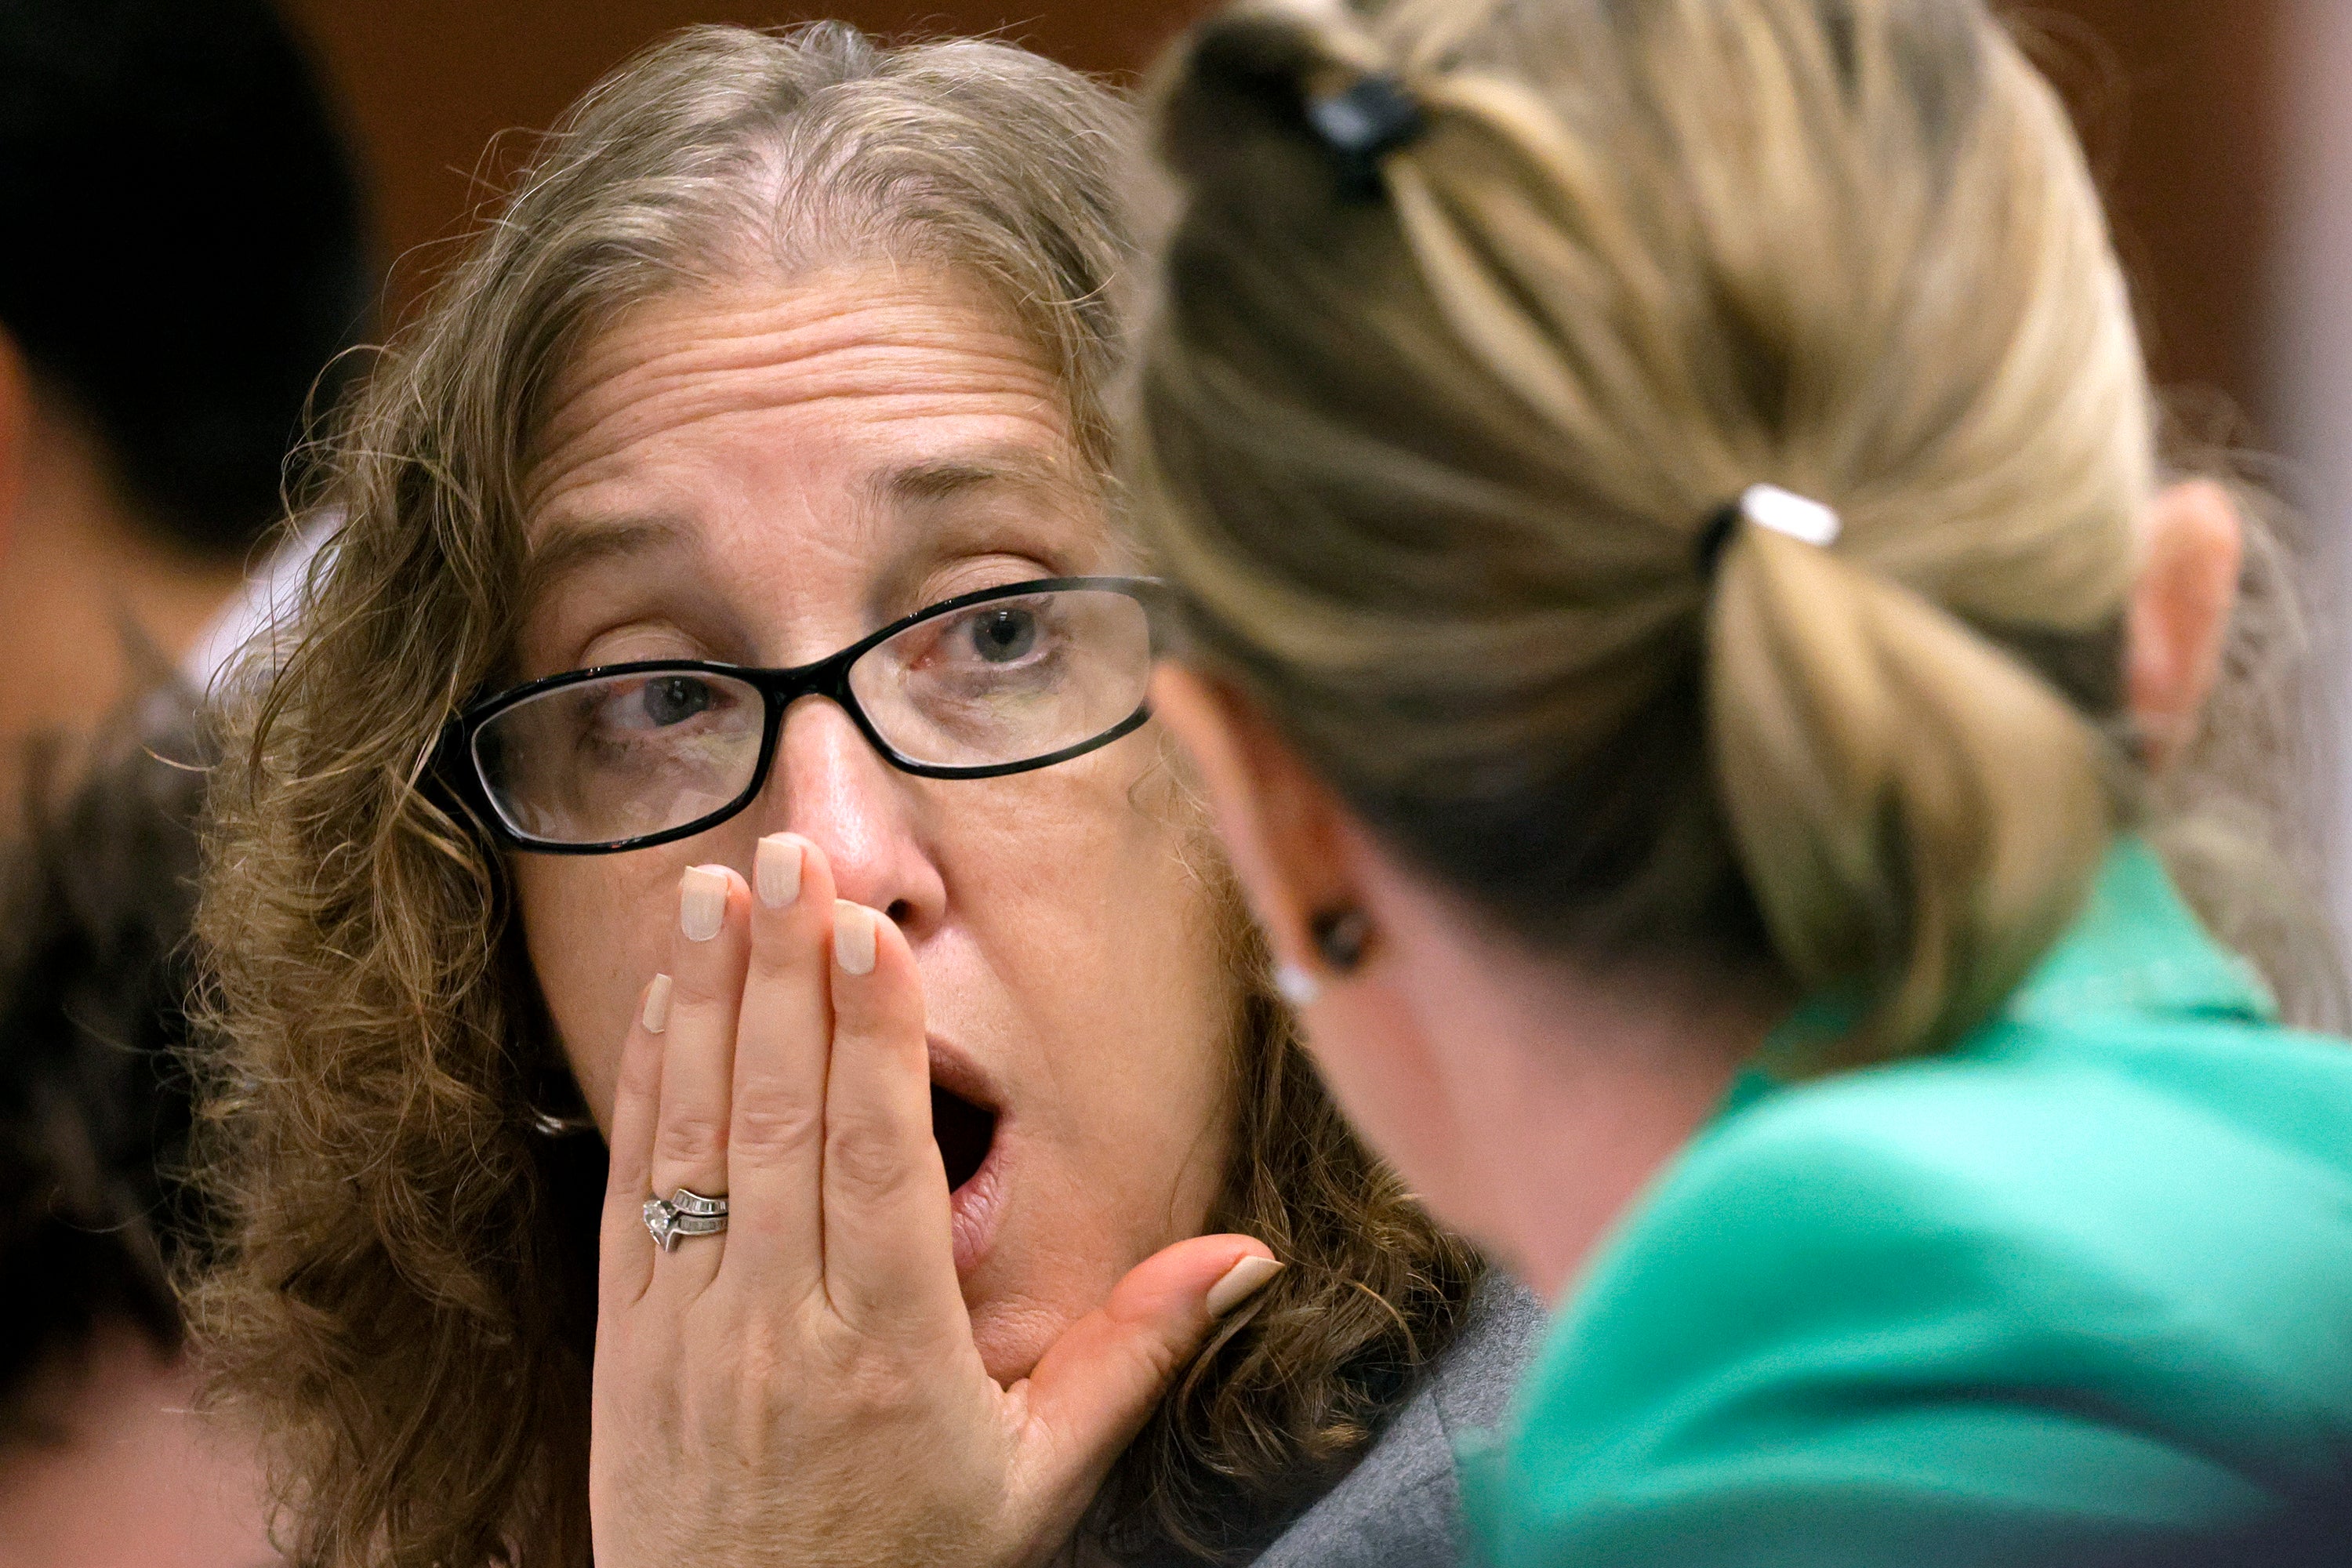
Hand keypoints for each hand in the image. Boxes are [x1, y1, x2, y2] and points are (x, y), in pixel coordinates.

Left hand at [588, 834, 1278, 1567]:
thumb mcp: (1038, 1479)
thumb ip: (1135, 1354)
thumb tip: (1245, 1258)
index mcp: (890, 1355)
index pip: (878, 1164)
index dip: (873, 1040)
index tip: (869, 933)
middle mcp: (779, 1327)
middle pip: (782, 1121)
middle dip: (783, 974)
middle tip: (789, 851)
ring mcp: (689, 1329)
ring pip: (696, 1136)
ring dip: (702, 1001)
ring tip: (712, 884)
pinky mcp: (624, 1338)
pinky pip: (630, 1192)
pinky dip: (643, 1087)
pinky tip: (656, 1004)